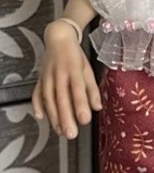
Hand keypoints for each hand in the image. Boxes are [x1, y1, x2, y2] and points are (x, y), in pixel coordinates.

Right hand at [31, 21, 102, 138]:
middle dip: (66, 117)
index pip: (77, 90)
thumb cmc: (76, 56)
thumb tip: (97, 107)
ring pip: (49, 98)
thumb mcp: (88, 69)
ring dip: (54, 116)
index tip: (84, 120)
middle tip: (71, 134)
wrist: (58, 38)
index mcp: (74, 70)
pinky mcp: (40, 79)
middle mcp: (59, 74)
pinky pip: (37, 93)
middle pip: (61, 98)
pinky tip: (40, 117)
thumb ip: (92, 89)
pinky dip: (37, 105)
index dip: (80, 105)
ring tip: (60, 131)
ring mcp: (47, 77)